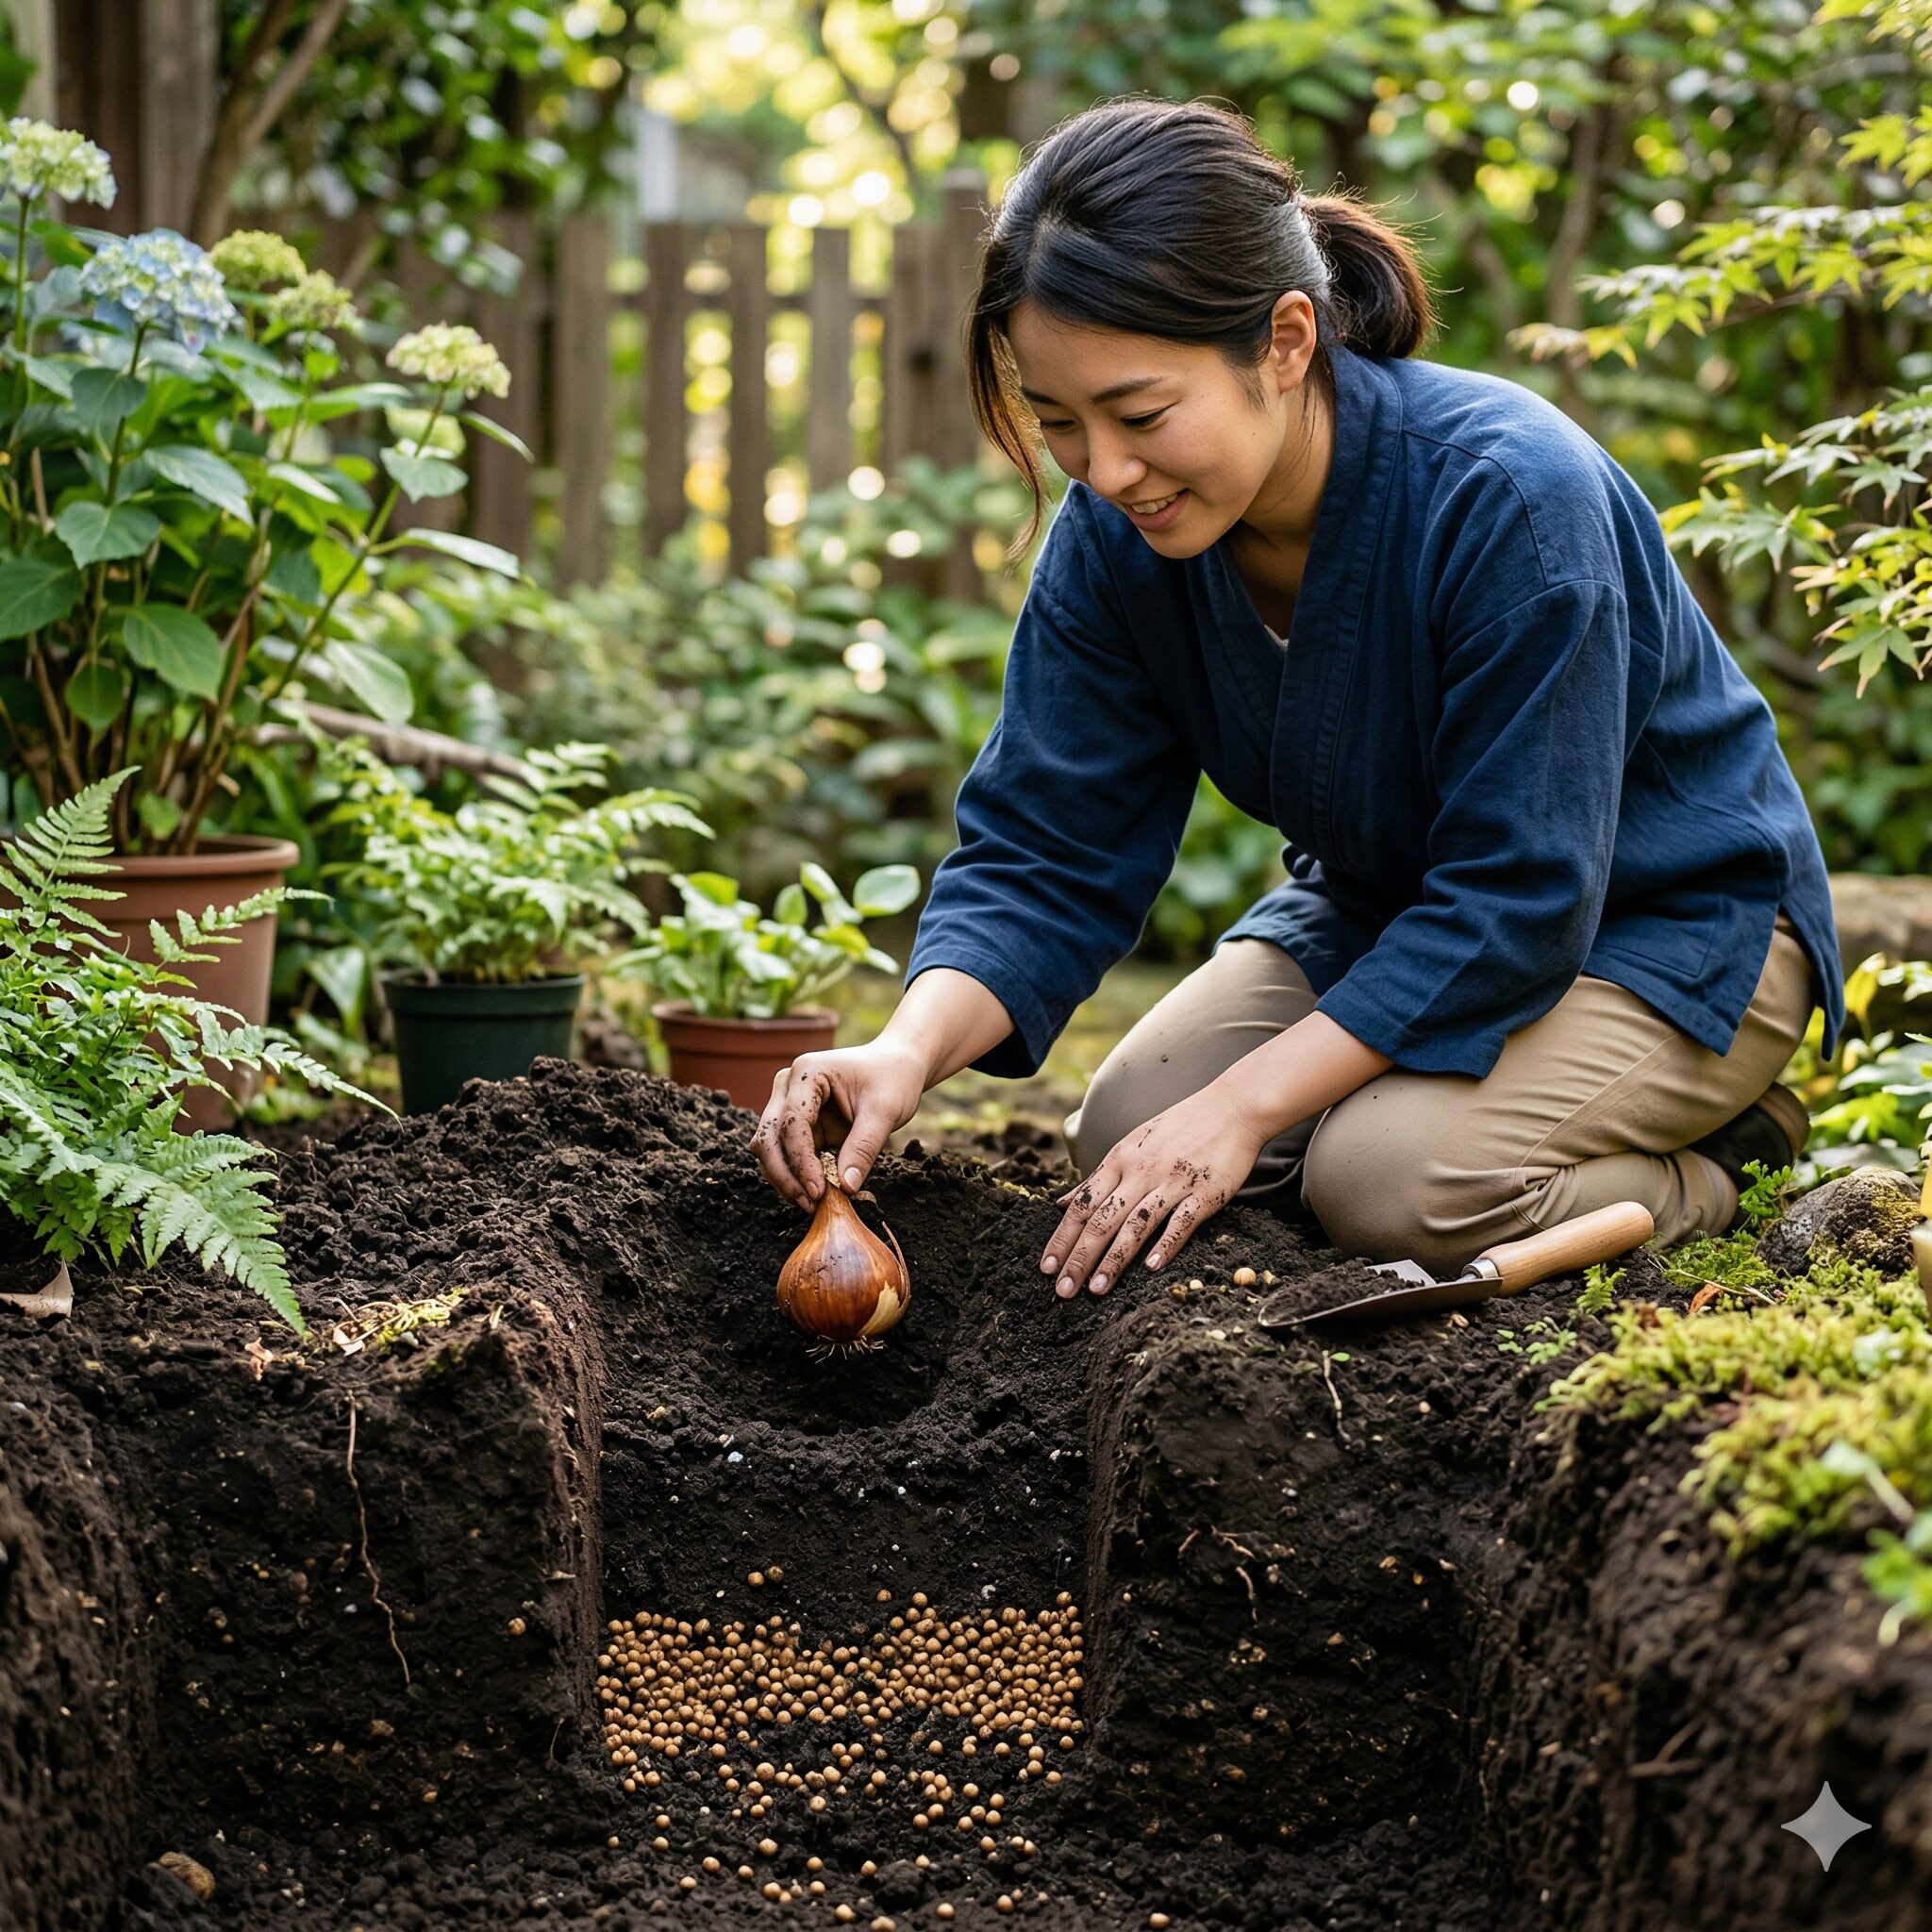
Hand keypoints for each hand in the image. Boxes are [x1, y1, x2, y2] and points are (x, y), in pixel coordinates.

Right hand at [752, 1040, 928, 1209]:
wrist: (896, 1068)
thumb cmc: (891, 1080)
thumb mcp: (884, 1112)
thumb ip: (863, 1148)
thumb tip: (846, 1187)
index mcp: (807, 1074)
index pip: (791, 1122)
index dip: (800, 1160)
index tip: (817, 1191)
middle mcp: (788, 1087)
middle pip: (768, 1136)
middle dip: (784, 1174)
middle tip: (810, 1203)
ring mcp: (788, 1106)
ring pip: (769, 1149)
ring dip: (785, 1179)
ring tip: (812, 1204)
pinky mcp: (797, 1126)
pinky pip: (786, 1155)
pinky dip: (795, 1176)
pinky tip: (814, 1195)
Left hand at [1041, 1082, 1267, 1297]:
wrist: (1231, 1108)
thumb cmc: (1179, 1128)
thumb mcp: (1130, 1144)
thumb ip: (1098, 1178)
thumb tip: (1062, 1203)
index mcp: (1119, 1160)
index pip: (1081, 1205)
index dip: (1061, 1238)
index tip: (1045, 1267)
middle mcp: (1141, 1171)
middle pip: (1101, 1220)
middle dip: (1078, 1258)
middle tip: (1062, 1290)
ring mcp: (1173, 1182)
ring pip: (1135, 1225)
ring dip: (1113, 1260)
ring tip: (1096, 1289)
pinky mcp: (1205, 1193)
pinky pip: (1181, 1222)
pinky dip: (1165, 1245)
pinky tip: (1150, 1268)